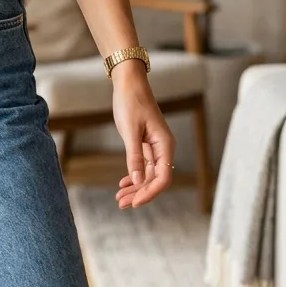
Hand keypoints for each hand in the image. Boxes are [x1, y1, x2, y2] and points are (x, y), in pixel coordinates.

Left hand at [110, 62, 174, 208]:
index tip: (135, 201)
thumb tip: (138, 181)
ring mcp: (155, 146)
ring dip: (135, 186)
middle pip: (155, 179)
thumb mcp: (130, 130)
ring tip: (120, 197)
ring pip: (148, 174)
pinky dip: (134, 175)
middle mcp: (163, 148)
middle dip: (140, 193)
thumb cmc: (131, 102)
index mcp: (165, 145)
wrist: (128, 83)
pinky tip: (124, 183)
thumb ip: (135, 156)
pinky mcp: (146, 143)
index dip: (150, 192)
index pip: (163, 178)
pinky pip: (143, 165)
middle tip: (122, 203)